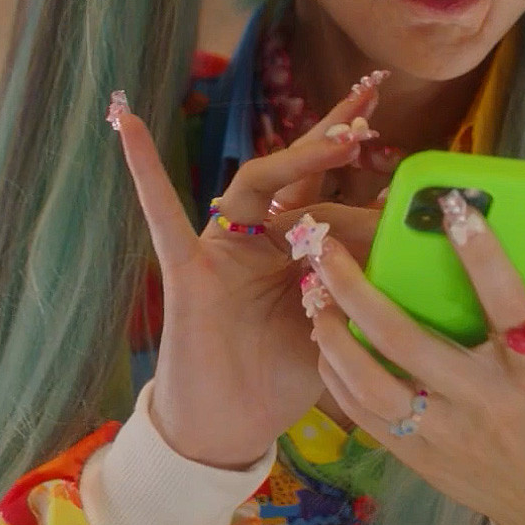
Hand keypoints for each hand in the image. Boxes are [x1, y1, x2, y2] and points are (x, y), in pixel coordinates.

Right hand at [111, 78, 385, 469]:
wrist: (231, 427)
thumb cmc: (281, 377)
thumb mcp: (336, 324)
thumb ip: (355, 283)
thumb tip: (397, 241)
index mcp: (291, 248)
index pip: (325, 191)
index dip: (356, 169)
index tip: (388, 132)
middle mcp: (256, 237)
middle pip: (295, 173)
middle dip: (332, 134)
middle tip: (372, 97)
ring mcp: (221, 248)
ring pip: (255, 184)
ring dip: (298, 156)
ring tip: (343, 134)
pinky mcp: (188, 269)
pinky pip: (162, 216)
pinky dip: (145, 171)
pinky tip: (127, 125)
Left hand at [305, 192, 524, 524]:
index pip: (505, 301)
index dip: (480, 254)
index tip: (450, 207)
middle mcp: (484, 399)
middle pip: (409, 340)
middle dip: (358, 289)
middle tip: (325, 246)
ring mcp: (446, 432)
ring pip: (373, 384)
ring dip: (334, 335)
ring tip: (312, 292)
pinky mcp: (421, 457)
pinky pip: (366, 418)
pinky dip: (337, 378)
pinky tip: (323, 342)